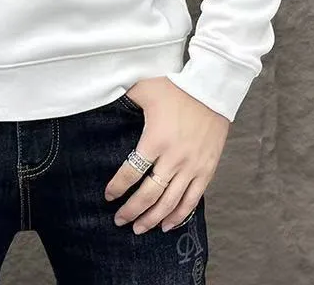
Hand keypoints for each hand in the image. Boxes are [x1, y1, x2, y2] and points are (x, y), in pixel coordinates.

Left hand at [104, 76, 229, 232]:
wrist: (211, 89)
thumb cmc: (175, 86)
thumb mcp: (143, 88)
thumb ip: (123, 99)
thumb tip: (102, 98)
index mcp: (155, 139)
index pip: (131, 172)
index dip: (117, 187)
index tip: (108, 196)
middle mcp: (174, 158)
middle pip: (149, 194)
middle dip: (132, 210)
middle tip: (119, 220)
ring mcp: (193, 166)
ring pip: (170, 203)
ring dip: (153, 218)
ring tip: (139, 229)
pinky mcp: (207, 169)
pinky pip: (193, 200)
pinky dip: (179, 215)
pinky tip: (167, 225)